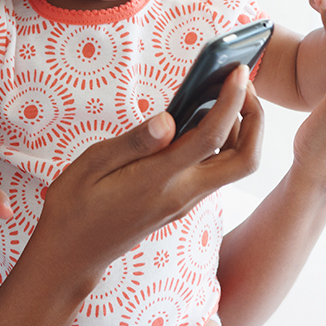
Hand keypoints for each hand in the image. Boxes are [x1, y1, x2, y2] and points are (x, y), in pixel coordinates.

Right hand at [27, 65, 262, 287]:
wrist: (70, 254)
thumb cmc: (73, 206)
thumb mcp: (90, 165)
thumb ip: (133, 142)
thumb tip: (168, 119)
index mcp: (158, 180)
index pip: (211, 137)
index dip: (231, 101)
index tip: (239, 71)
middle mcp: (181, 195)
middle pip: (245, 161)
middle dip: (255, 120)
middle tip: (242, 85)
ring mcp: (184, 202)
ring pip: (235, 168)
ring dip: (243, 131)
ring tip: (224, 96)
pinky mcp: (180, 204)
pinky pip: (216, 173)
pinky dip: (224, 144)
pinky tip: (201, 121)